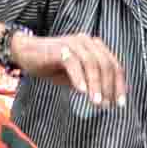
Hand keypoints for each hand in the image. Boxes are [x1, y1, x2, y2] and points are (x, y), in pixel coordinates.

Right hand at [13, 32, 128, 105]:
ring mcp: (73, 43)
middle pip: (106, 64)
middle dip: (110, 86)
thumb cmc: (52, 64)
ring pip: (91, 64)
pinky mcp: (59, 48)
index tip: (120, 103)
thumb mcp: (76, 75)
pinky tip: (81, 92)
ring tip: (96, 102)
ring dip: (96, 85)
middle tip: (108, 105)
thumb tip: (107, 100)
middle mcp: (87, 42)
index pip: (114, 65)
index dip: (119, 85)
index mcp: (95, 47)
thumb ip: (91, 83)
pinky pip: (73, 63)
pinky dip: (79, 78)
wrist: (26, 53)